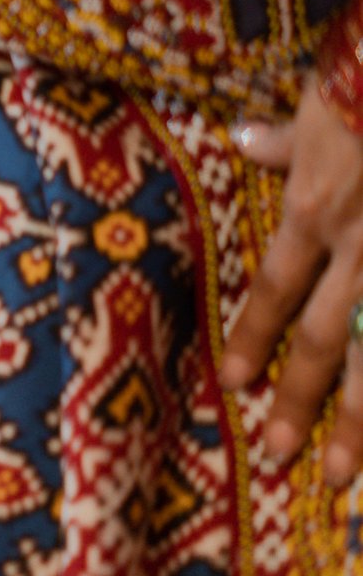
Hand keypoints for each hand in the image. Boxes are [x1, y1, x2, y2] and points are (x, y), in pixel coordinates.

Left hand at [219, 81, 362, 482]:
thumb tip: (245, 142)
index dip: (255, 337)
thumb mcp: (325, 100)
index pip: (278, 287)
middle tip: (276, 455)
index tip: (232, 384)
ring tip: (344, 475)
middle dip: (301, 400)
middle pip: (330, 339)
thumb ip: (290, 139)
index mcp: (322, 210)